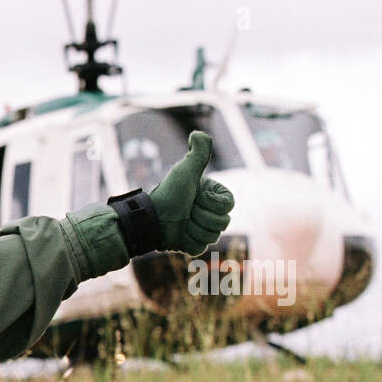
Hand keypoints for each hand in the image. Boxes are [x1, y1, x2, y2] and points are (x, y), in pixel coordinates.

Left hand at [149, 131, 234, 255]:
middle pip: (223, 222)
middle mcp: (209, 211)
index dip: (213, 203)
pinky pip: (201, 248)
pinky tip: (179, 236)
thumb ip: (198, 151)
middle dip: (202, 217)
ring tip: (182, 222)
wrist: (152, 217)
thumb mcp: (186, 170)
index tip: (197, 196)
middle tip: (187, 211)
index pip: (229, 205)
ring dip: (194, 229)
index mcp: (212, 195)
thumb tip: (198, 133)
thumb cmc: (169, 192)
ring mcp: (201, 229)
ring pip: (213, 236)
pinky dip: (189, 242)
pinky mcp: (192, 245)